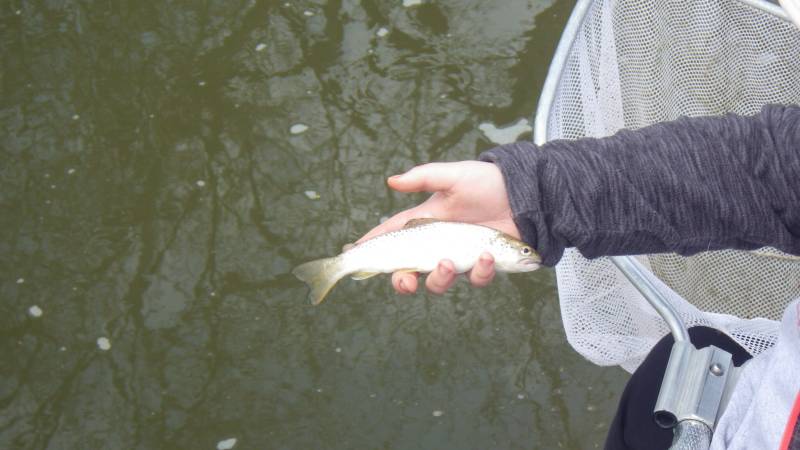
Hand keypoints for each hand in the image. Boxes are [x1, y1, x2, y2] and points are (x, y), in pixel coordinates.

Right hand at [355, 161, 518, 294]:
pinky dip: (480, 272)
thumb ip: (424, 178)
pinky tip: (488, 256)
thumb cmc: (487, 181)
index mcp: (425, 223)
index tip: (352, 256)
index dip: (370, 248)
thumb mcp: (454, 176)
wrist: (527, 193)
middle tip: (406, 281)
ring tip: (451, 263)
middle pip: (409, 272)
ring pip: (439, 282)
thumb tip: (391, 181)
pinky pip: (476, 279)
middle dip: (402, 282)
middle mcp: (438, 245)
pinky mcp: (484, 266)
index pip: (391, 237)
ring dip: (441, 279)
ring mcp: (460, 258)